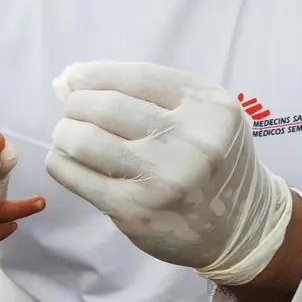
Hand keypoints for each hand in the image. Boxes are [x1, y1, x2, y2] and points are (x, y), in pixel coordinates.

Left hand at [45, 62, 293, 285]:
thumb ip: (149, 94)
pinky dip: (60, 163)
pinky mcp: (136, 210)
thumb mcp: (202, 116)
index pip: (137, 77)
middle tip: (74, 112)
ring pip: (85, 140)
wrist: (241, 228)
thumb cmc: (212, 162)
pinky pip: (77, 177)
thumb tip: (71, 78)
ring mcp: (162, 178)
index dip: (95, 74)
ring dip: (65, 133)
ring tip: (68, 136)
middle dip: (76, 104)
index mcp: (208, 107)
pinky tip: (63, 160)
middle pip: (105, 106)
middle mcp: (189, 141)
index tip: (74, 78)